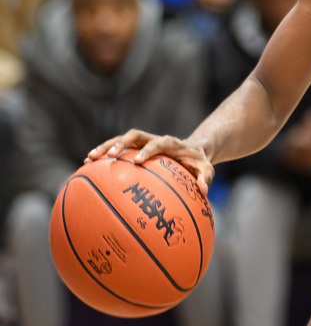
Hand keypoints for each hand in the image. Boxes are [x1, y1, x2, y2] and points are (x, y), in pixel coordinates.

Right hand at [88, 129, 213, 196]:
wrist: (193, 151)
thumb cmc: (199, 162)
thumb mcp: (206, 169)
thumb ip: (205, 177)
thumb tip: (203, 190)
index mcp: (172, 143)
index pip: (159, 142)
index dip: (148, 149)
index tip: (138, 160)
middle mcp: (154, 139)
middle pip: (135, 135)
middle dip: (120, 143)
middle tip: (108, 155)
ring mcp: (144, 142)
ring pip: (122, 139)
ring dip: (106, 146)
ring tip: (89, 159)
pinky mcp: (136, 148)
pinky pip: (118, 148)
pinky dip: (104, 155)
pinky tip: (88, 167)